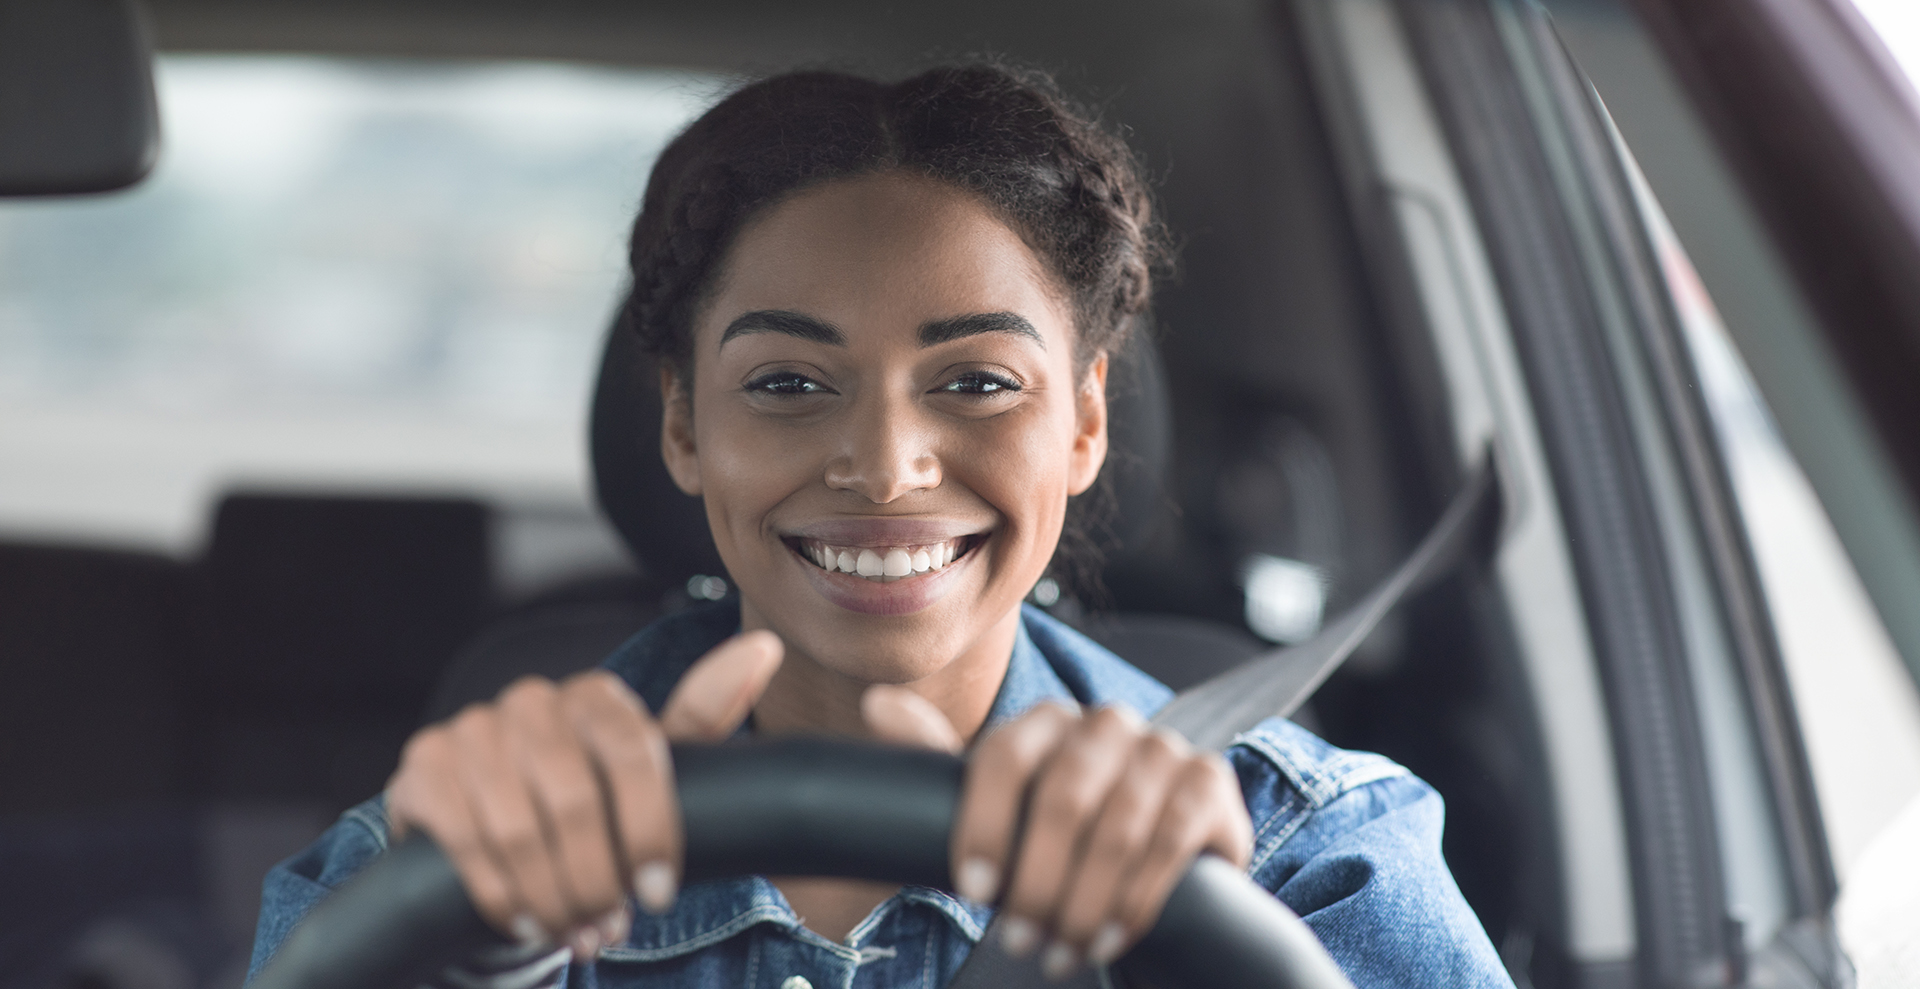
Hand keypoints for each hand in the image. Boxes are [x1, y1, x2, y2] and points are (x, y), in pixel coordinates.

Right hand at [386, 631, 782, 959]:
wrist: (490, 820)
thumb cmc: (586, 795)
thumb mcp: (647, 767)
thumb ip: (703, 714)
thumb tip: (764, 647)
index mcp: (595, 695)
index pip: (632, 754)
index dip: (649, 830)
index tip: (658, 892)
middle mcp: (531, 700)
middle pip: (574, 801)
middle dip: (597, 880)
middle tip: (609, 927)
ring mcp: (472, 729)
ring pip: (520, 830)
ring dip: (553, 898)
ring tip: (576, 934)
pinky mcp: (423, 767)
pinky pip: (465, 842)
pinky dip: (500, 895)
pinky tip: (525, 922)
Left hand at [863, 690, 1252, 979]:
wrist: (1157, 866)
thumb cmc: (1065, 842)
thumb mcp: (1001, 810)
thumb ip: (943, 762)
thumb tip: (877, 703)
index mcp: (1048, 722)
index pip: (1005, 756)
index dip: (984, 825)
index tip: (972, 889)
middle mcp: (1106, 723)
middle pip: (1062, 796)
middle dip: (1036, 881)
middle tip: (1019, 938)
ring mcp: (1162, 749)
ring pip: (1116, 826)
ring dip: (1083, 901)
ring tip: (1060, 950)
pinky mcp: (1209, 782)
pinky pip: (1171, 838)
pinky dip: (1136, 898)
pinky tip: (1110, 937)